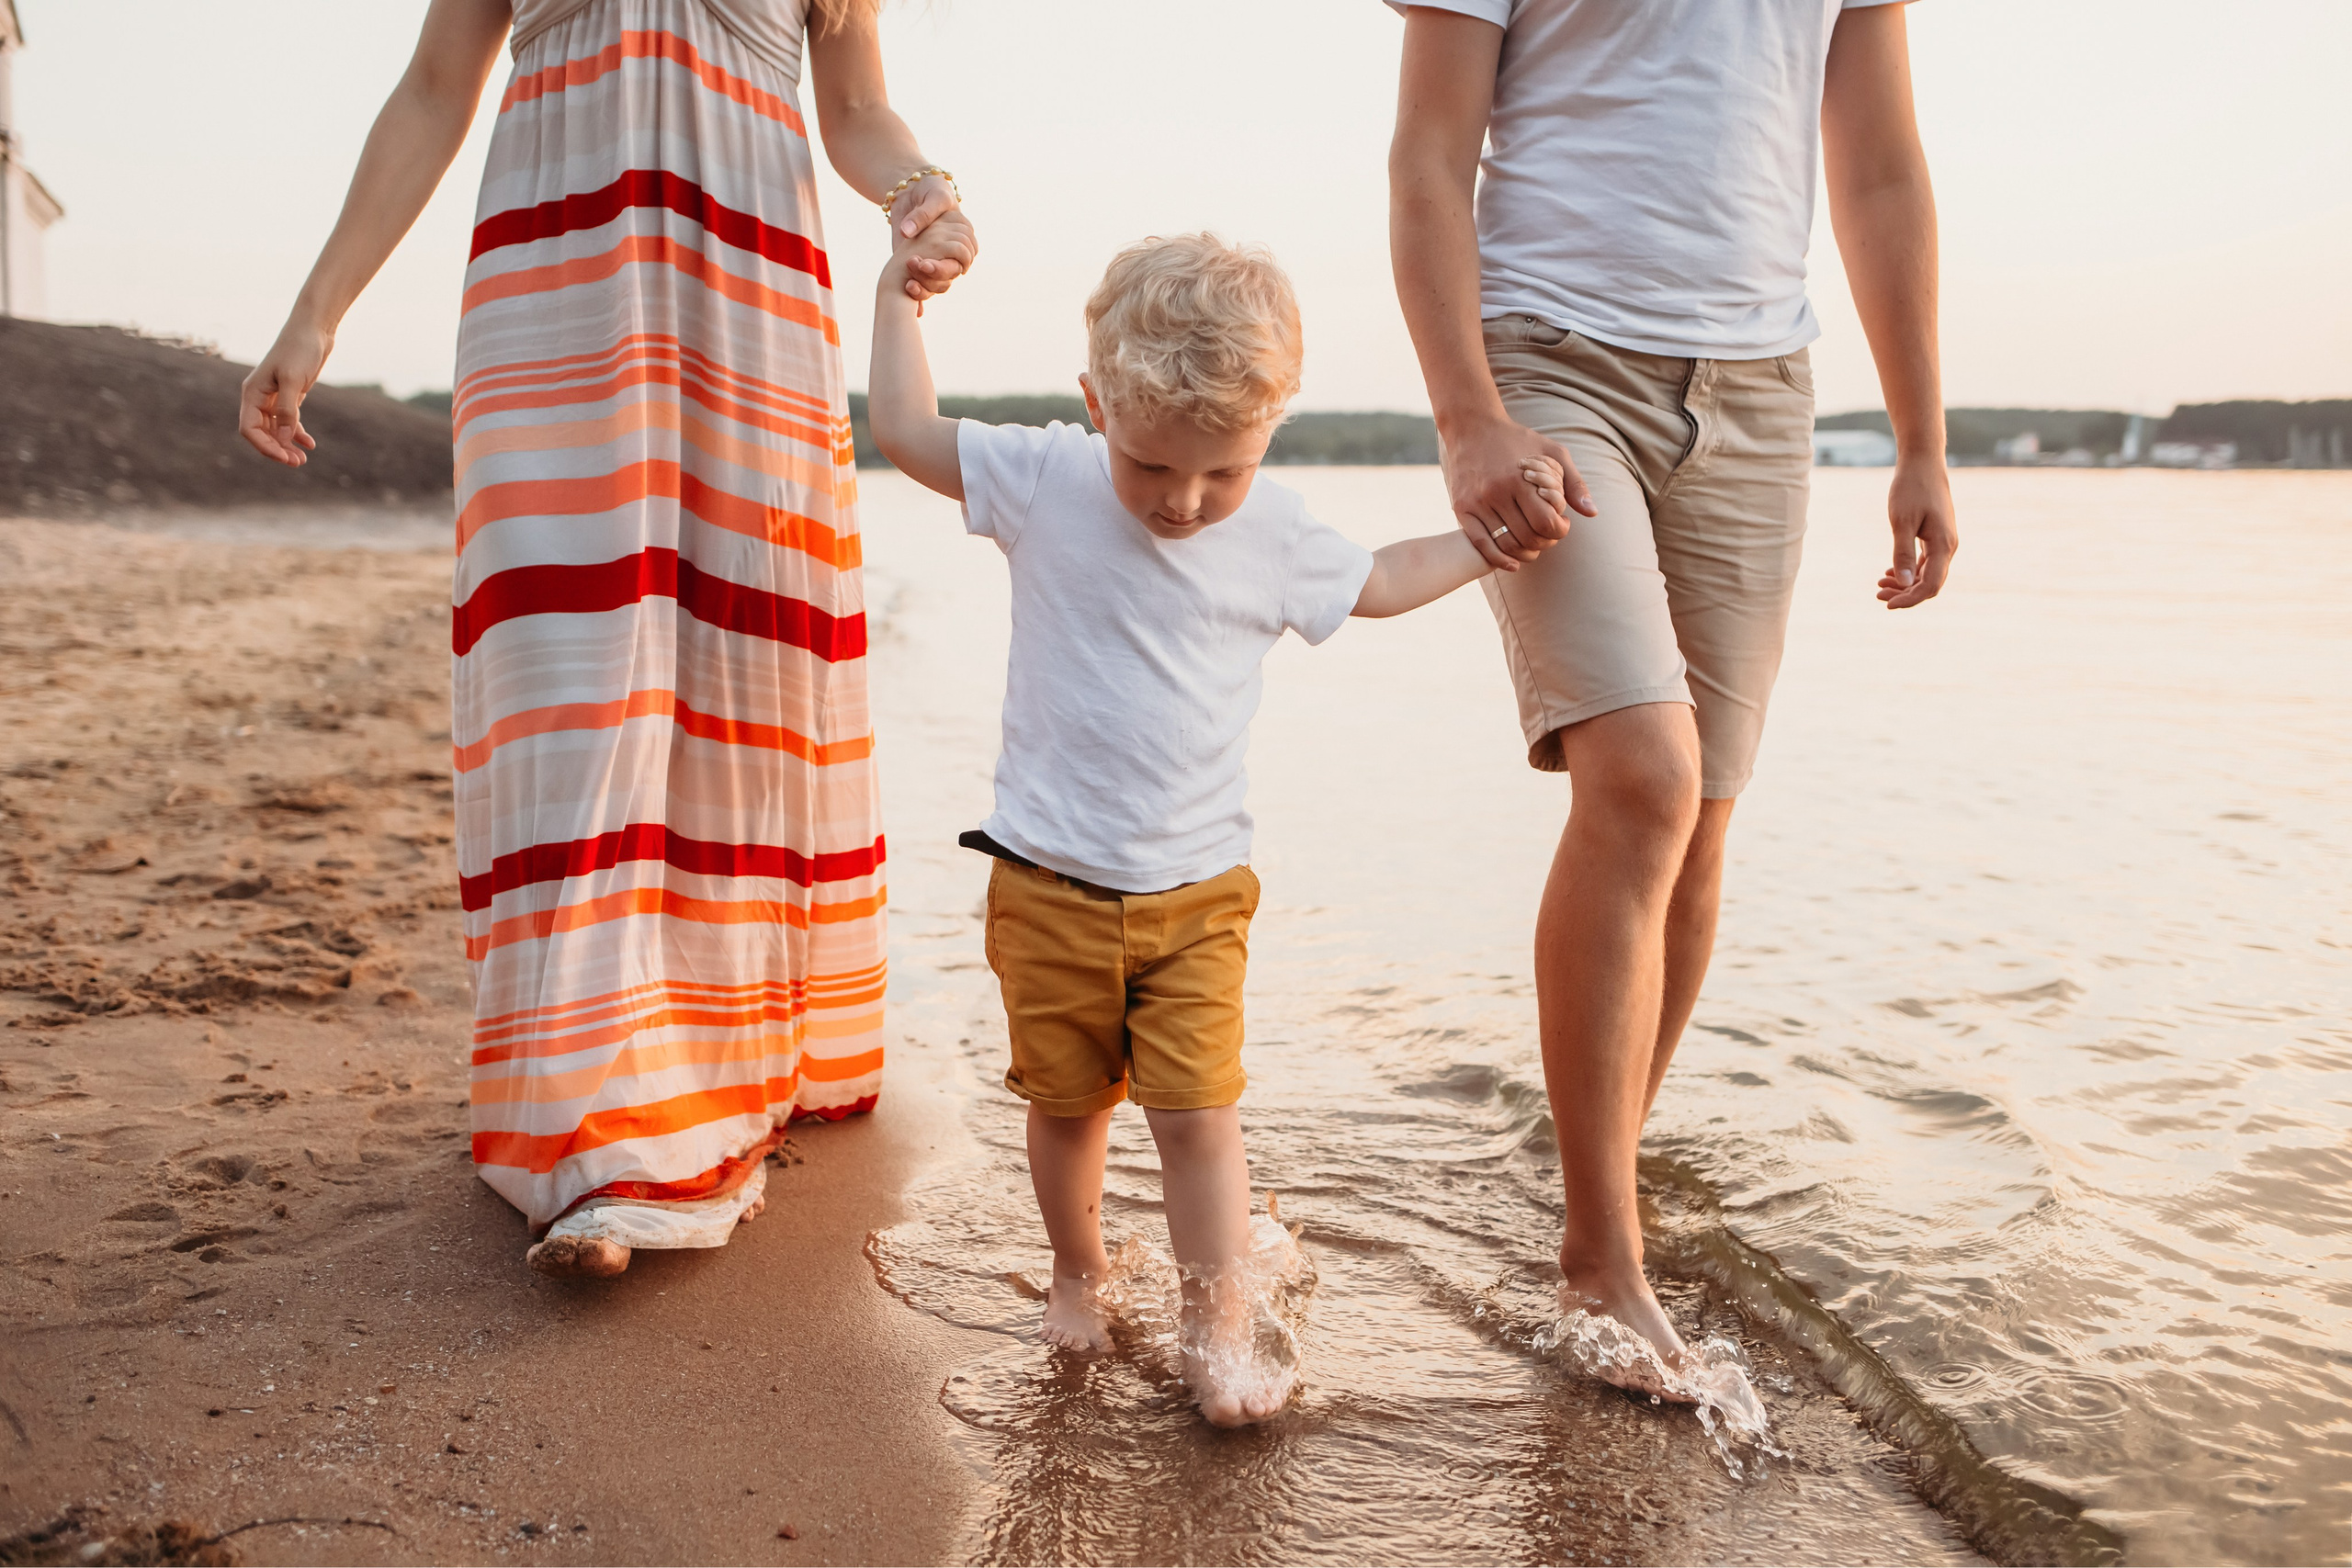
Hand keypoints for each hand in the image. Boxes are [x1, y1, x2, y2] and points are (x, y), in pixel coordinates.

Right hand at [237, 316, 332, 467]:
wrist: (313, 331)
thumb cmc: (299, 350)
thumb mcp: (293, 379)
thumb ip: (288, 409)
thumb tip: (285, 438)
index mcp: (252, 393)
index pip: (249, 428)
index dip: (264, 446)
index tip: (284, 456)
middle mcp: (259, 397)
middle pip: (262, 432)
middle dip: (277, 449)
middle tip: (297, 463)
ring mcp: (274, 397)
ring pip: (276, 429)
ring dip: (287, 445)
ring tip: (302, 460)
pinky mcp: (289, 396)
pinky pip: (289, 421)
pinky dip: (297, 434)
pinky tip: (310, 444)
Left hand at [887, 174, 975, 299]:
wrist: (911, 191)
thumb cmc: (931, 190)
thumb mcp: (933, 198)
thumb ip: (922, 214)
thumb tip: (907, 232)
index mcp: (964, 238)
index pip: (966, 256)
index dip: (956, 260)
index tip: (941, 255)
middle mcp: (951, 253)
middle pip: (952, 273)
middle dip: (938, 273)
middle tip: (921, 265)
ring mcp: (935, 260)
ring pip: (938, 284)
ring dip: (926, 285)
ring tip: (910, 283)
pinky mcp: (917, 264)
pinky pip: (922, 285)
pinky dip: (917, 292)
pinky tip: (910, 293)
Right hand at [1441, 414, 1593, 571]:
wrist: (1472, 427)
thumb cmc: (1517, 439)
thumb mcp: (1553, 452)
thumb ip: (1574, 483)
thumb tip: (1592, 513)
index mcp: (1521, 478)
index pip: (1546, 522)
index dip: (1560, 530)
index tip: (1562, 524)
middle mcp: (1497, 492)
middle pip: (1528, 537)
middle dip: (1546, 542)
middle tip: (1549, 535)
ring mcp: (1477, 502)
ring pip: (1507, 544)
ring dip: (1526, 553)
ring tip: (1534, 545)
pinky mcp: (1462, 508)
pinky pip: (1481, 544)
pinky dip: (1498, 560)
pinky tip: (1512, 564)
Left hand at [1877, 456, 1956, 606]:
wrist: (1923, 463)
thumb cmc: (1911, 489)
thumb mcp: (1902, 522)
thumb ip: (1903, 553)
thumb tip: (1905, 584)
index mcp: (1944, 546)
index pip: (1931, 585)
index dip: (1910, 599)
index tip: (1887, 604)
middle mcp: (1948, 547)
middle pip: (1929, 583)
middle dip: (1905, 593)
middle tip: (1878, 593)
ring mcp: (1943, 542)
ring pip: (1927, 573)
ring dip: (1905, 583)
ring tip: (1880, 583)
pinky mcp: (1936, 536)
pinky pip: (1926, 562)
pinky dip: (1909, 570)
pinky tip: (1890, 571)